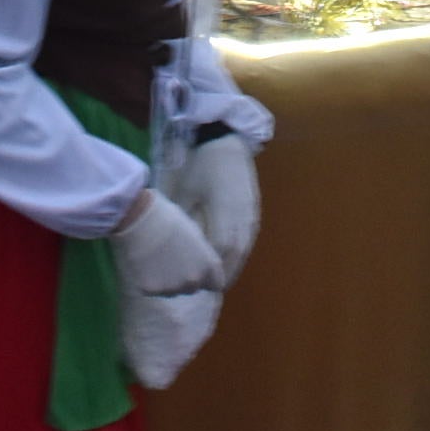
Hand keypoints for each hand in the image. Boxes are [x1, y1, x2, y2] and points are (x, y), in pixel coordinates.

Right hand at [111, 189, 221, 295]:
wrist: (141, 220)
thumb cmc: (169, 219)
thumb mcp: (196, 234)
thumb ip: (202, 254)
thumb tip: (201, 262)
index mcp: (208, 266)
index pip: (216, 284)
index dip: (207, 277)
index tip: (198, 269)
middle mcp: (193, 281)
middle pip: (194, 288)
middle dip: (186, 279)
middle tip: (173, 261)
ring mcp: (171, 288)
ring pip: (173, 291)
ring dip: (169, 281)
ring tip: (157, 260)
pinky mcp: (151, 290)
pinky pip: (154, 289)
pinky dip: (151, 280)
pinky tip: (145, 263)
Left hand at [178, 134, 259, 286]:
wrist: (225, 140)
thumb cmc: (200, 164)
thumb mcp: (185, 192)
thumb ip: (184, 221)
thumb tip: (176, 247)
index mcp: (224, 213)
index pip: (221, 251)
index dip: (213, 271)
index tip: (203, 286)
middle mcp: (242, 217)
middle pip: (237, 254)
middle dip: (226, 274)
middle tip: (212, 290)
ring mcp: (251, 214)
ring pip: (245, 248)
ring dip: (234, 265)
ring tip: (220, 279)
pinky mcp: (253, 210)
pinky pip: (248, 238)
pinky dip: (240, 252)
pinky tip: (230, 258)